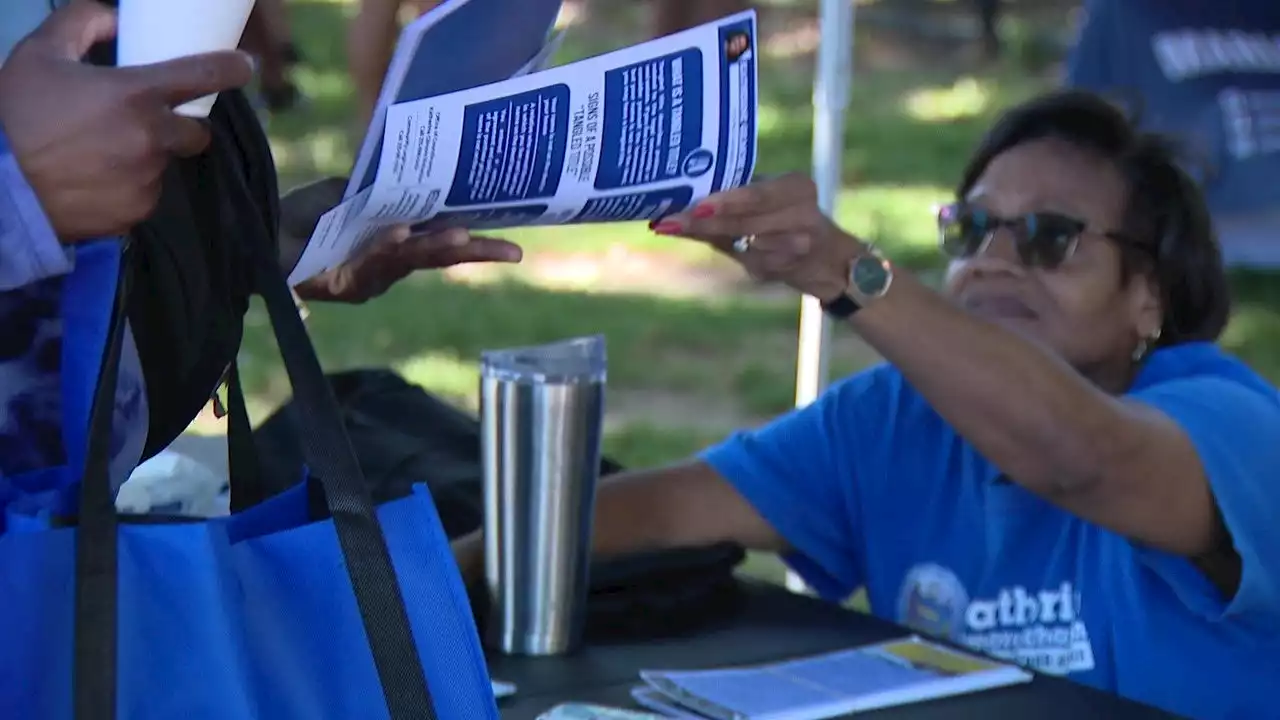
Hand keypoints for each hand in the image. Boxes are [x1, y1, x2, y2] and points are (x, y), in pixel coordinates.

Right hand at [0, 1, 253, 241]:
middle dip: (180, 126)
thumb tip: (116, 20)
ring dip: (148, 157)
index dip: (233, 67)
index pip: (208, 74)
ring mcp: (149, 179)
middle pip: (196, 131)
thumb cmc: (16, 115)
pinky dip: (130, 186)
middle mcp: (153, 138)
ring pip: (166, 164)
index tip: (242, 66)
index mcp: (137, 94)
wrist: (1, 191)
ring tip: (101, 154)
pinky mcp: (138, 212)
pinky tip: (96, 181)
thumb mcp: (39, 54)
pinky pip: (147, 194)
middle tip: (143, 123)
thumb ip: (81, 24)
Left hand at [278, 176, 522, 302]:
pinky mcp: (343, 285)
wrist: (258, 229)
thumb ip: (382, 188)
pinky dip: (386, 246)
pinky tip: (400, 233)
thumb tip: (418, 167)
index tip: (511, 242)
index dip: (475, 241)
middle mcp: (387, 265)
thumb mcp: (348, 192)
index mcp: (394, 243)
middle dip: (475, 253)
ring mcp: (368, 278)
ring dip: (434, 246)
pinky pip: (370, 264)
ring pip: (409, 261)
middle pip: (438, 259)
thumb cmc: (302, 212)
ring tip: (459, 236)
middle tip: (510, 252)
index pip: (442, 243)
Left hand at [651, 173, 866, 301]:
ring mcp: (800, 245)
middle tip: (666, 222)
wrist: (825, 258)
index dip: (726, 202)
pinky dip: (729, 254)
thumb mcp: (760, 204)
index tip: (695, 207)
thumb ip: (723, 204)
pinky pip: (750, 262)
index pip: (758, 194)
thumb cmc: (780, 221)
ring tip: (671, 228)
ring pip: (744, 245)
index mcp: (797, 187)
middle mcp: (804, 214)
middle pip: (745, 221)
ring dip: (710, 238)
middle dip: (703, 223)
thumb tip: (670, 207)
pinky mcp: (790, 270)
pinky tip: (712, 244)